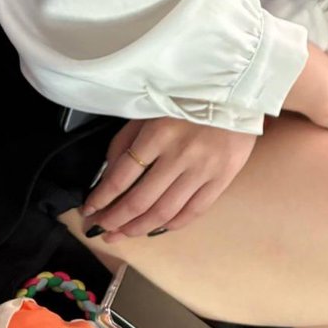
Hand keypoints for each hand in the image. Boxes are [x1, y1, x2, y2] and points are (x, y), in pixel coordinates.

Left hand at [79, 117, 257, 242]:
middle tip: (102, 230)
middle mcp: (180, 154)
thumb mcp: (150, 110)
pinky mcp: (223, 177)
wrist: (238, 93)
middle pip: (139, 200)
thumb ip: (127, 141)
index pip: (120, 177)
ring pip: (164, 212)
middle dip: (115, 220)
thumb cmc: (188, 100)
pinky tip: (157, 228)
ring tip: (124, 234)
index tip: (90, 209)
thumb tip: (108, 176)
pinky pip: (194, 211)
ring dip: (138, 228)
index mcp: (157, 133)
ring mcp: (203, 169)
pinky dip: (172, 225)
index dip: (101, 198)